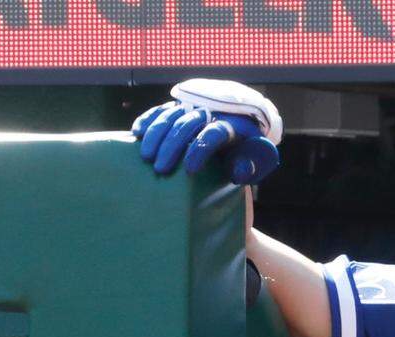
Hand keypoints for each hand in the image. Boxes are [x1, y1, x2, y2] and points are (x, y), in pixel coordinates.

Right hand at [131, 79, 281, 185]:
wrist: (244, 123)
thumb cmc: (249, 148)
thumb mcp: (258, 158)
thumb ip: (252, 165)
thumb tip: (239, 171)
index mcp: (232, 124)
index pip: (213, 133)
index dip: (200, 150)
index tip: (189, 170)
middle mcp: (210, 111)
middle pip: (187, 125)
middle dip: (171, 146)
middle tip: (160, 169)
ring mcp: (193, 107)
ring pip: (170, 116)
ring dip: (155, 134)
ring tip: (145, 156)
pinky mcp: (179, 106)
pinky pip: (160, 110)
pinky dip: (148, 119)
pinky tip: (136, 133)